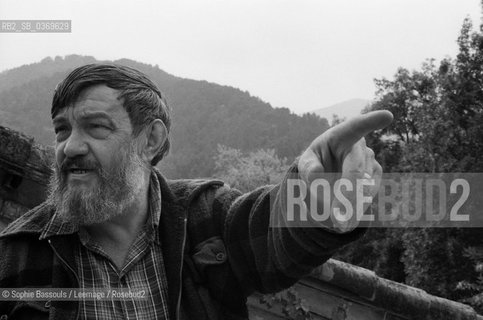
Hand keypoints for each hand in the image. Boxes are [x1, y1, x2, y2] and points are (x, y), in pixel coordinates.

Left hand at [298, 110, 392, 231]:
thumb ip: (308, 168)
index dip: (372, 121)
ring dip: (351, 207)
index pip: (357, 126)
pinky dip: (358, 208)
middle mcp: (360, 146)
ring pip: (364, 187)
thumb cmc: (316, 162)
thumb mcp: (306, 163)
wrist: (328, 173)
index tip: (387, 116)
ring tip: (338, 222)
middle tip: (338, 220)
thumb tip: (316, 175)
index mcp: (341, 135)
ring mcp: (371, 160)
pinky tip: (348, 216)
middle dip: (347, 196)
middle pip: (357, 172)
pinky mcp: (377, 175)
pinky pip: (369, 195)